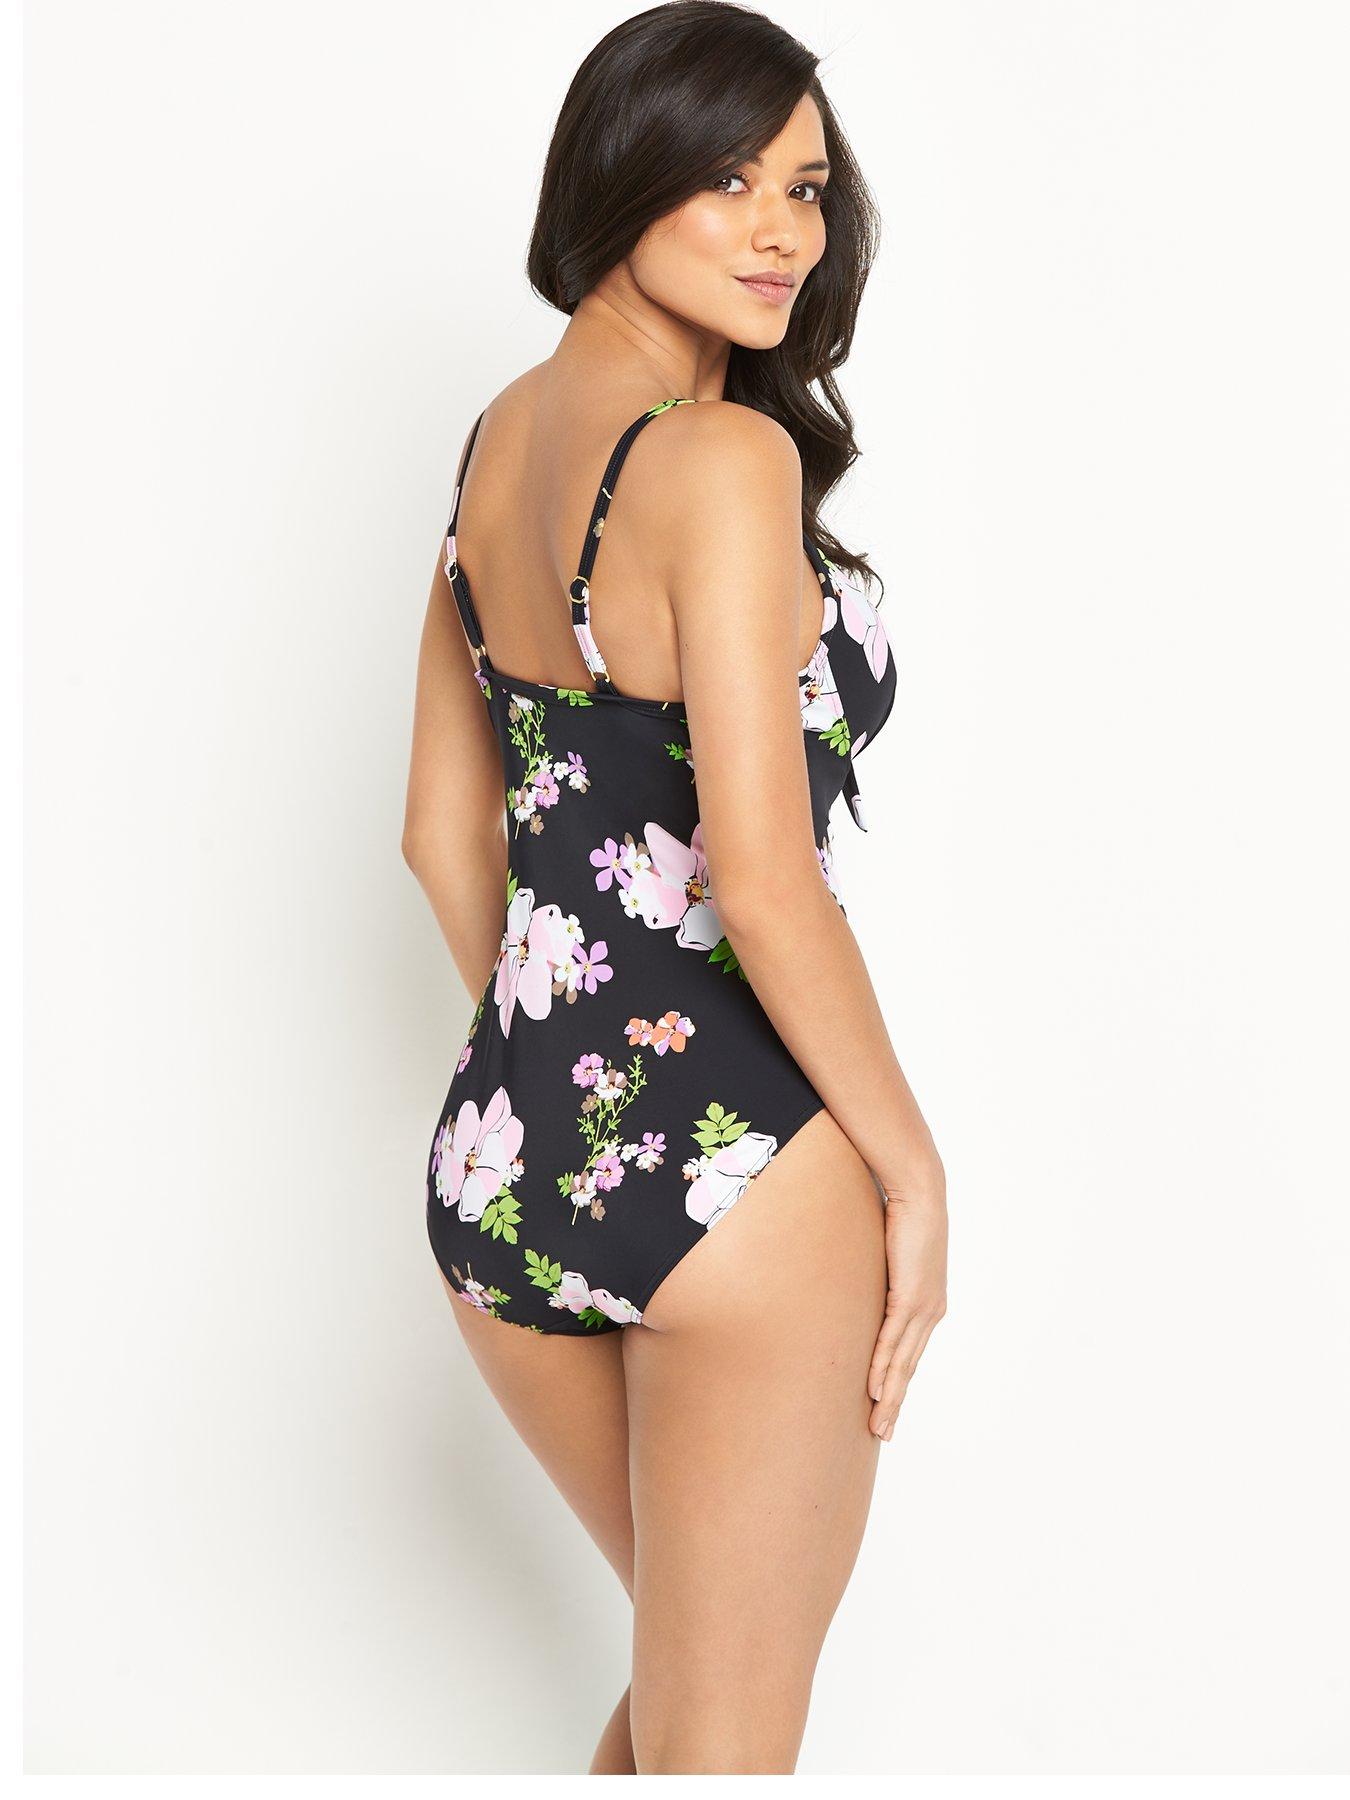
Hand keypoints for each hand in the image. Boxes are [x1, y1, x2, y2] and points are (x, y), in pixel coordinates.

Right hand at [868, 1173, 947, 1440]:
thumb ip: (880, 1278)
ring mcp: (923, 1307)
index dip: (898, 1383)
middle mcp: (930, 1312)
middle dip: (895, 1403)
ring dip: (889, 1397)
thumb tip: (859, 1284)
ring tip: (878, 1425)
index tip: (887, 1408)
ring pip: (902, 1362)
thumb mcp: (890, 1257)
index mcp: (928, 1304)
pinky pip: (892, 1339)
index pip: (910, 1353)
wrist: (919, 1192)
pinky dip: (883, 1366)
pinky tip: (875, 1389)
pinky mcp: (910, 1297)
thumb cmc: (903, 1216)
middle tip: (883, 1433)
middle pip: (909, 1367)